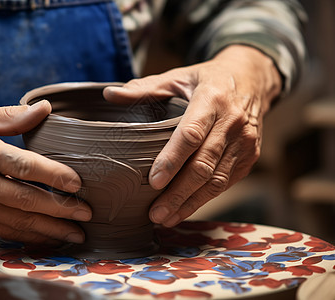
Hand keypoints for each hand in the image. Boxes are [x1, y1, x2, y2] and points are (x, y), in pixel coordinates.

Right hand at [0, 101, 90, 243]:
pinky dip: (27, 236)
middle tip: (87, 215)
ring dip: (49, 230)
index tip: (79, 184)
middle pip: (27, 200)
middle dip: (61, 210)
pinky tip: (46, 237)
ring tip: (75, 233)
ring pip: (17, 222)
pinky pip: (2, 231)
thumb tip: (45, 109)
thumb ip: (11, 116)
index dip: (55, 176)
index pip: (26, 167)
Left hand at [104, 45, 281, 226]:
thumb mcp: (178, 77)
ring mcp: (245, 142)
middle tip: (155, 213)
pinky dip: (204, 199)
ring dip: (190, 202)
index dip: (172, 160)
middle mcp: (232, 122)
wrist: (253, 80)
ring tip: (166, 217)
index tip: (153, 182)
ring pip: (216, 180)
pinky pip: (226, 182)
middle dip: (178, 193)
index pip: (191, 134)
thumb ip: (144, 88)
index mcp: (212, 98)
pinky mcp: (250, 157)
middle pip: (204, 165)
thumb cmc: (208, 80)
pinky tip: (184, 209)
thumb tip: (108, 94)